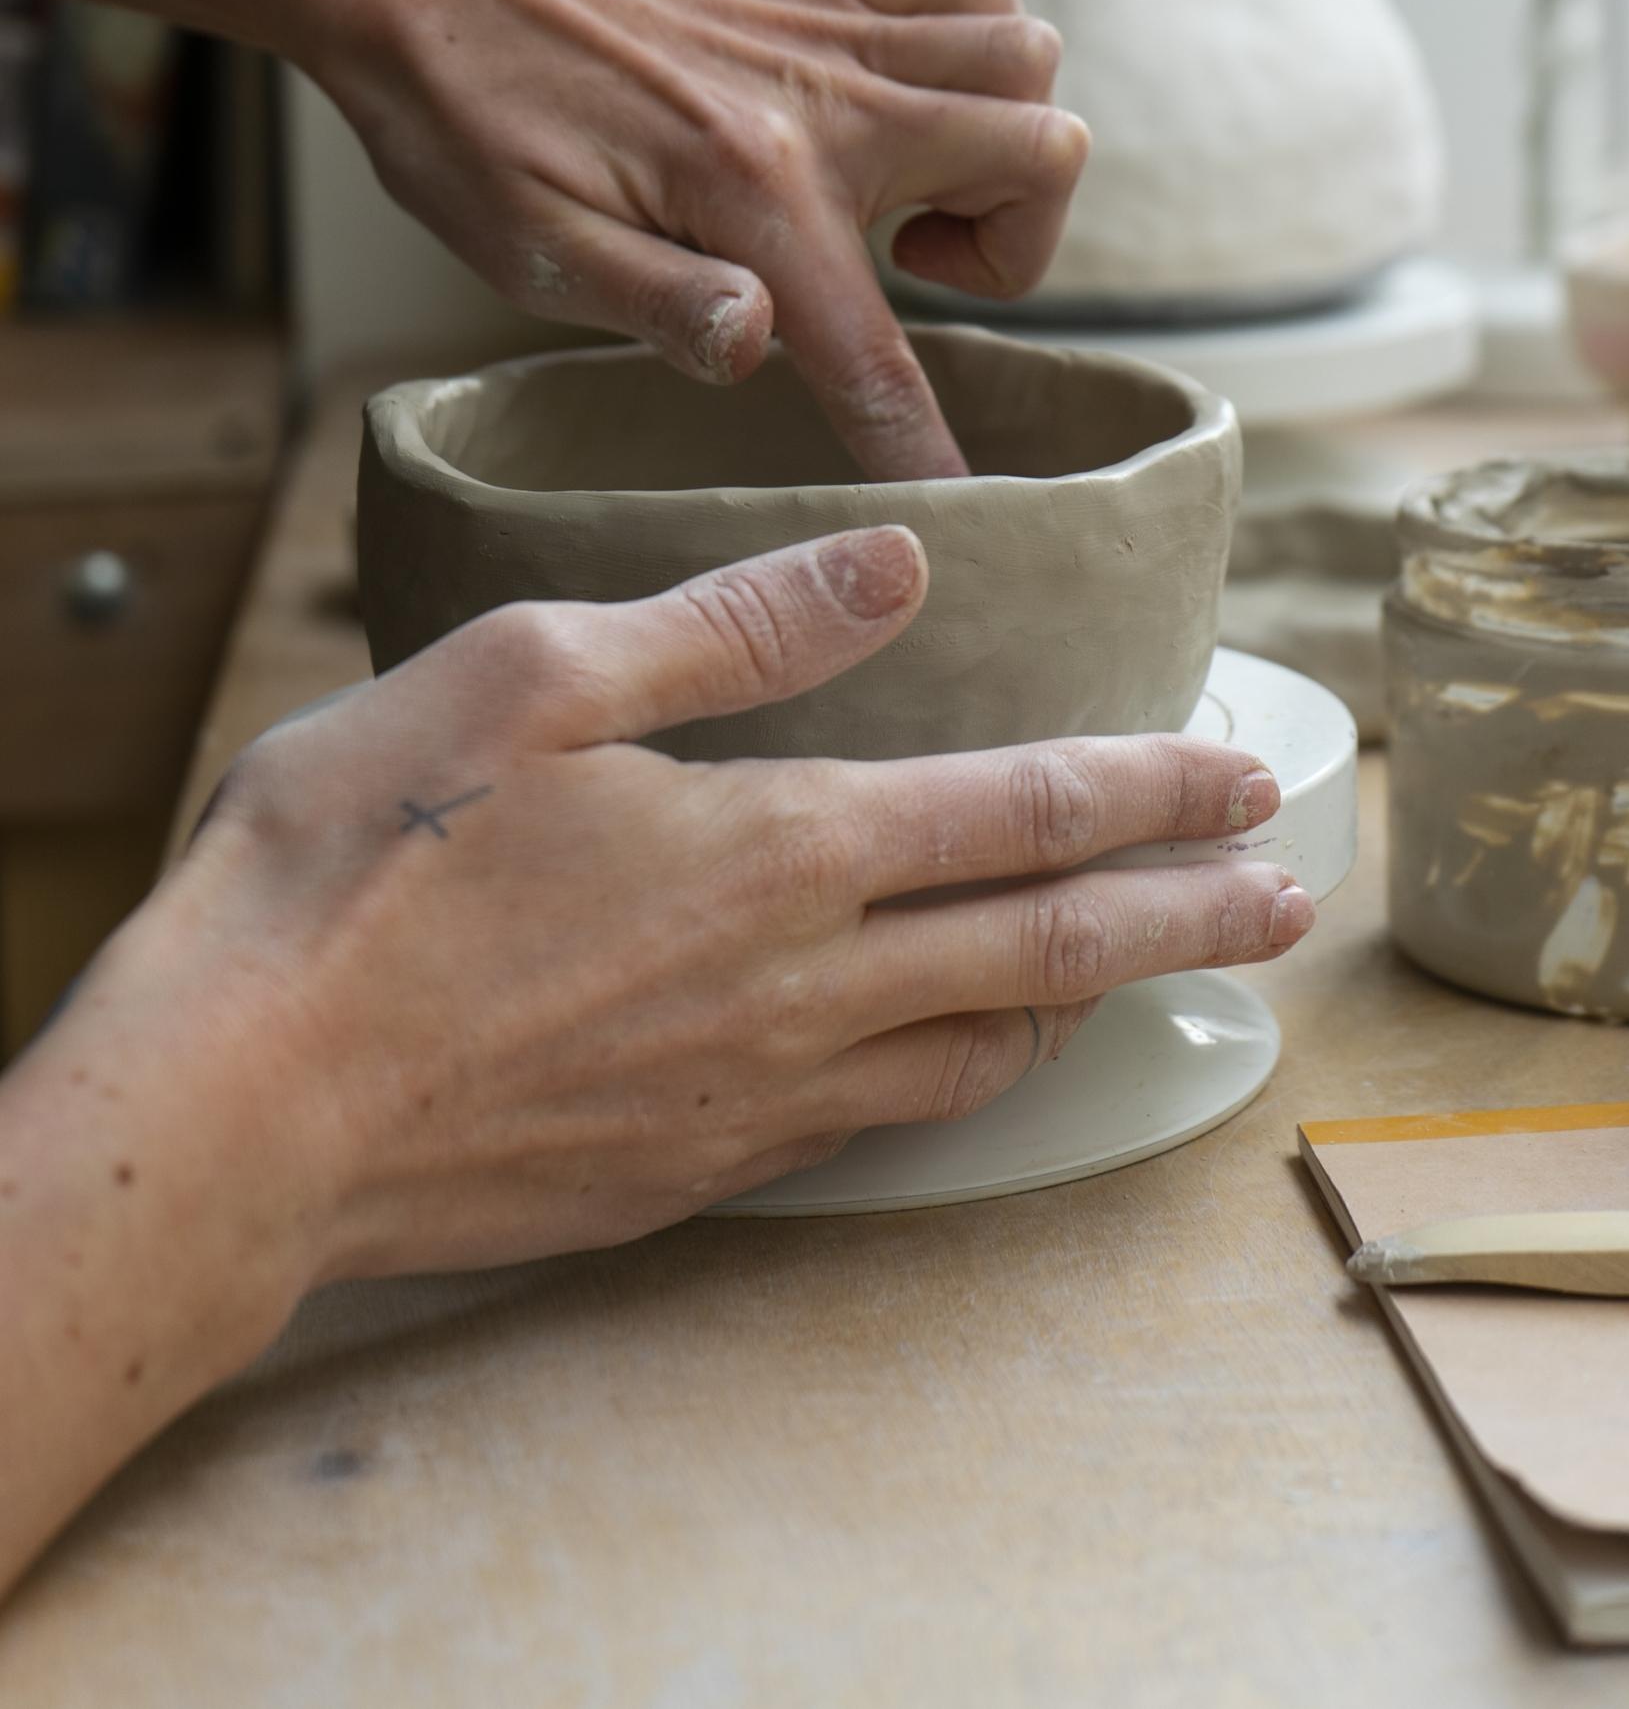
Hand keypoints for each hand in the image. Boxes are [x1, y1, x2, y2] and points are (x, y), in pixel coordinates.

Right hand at [0, 526, 1312, 1589]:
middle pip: (1049, 948)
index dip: (1154, 793)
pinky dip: (962, 1075)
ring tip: (1150, 968)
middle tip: (1285, 900)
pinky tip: (959, 1059)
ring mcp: (754, 1100)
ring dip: (1087, 1001)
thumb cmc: (357, 872)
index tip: (1251, 780)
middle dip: (1184, 915)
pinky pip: (878, 1122)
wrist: (236, 1114)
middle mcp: (800, 989)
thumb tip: (896, 562)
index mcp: (775, 849)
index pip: (1023, 813)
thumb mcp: (526, 678)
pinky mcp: (691, 1173)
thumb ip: (731, 626)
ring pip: (981, 1053)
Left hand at [247, 0, 1087, 479]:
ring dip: (1006, 134)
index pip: (876, 350)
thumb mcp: (521, 241)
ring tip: (910, 185)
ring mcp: (826, 24)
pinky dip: (975, 43)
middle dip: (1017, 243)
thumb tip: (759, 344)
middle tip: (915, 270)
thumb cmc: (458, 109)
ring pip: (1026, 53)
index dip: (923, 448)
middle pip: (1044, 151)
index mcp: (745, 187)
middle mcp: (817, 95)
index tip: (956, 509)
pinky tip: (889, 105)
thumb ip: (654, 299)